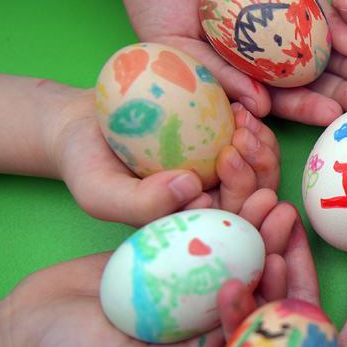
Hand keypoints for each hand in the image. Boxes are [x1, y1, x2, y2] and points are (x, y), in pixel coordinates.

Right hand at [5, 189, 280, 346]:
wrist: (29, 324)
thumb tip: (230, 340)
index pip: (250, 321)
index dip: (268, 292)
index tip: (276, 260)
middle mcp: (206, 316)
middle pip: (248, 278)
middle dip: (269, 247)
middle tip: (282, 213)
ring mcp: (190, 284)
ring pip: (229, 250)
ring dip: (248, 221)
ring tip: (264, 191)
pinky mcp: (171, 255)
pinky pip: (197, 229)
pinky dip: (212, 206)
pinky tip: (228, 179)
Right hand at [49, 88, 278, 225]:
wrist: (84, 126)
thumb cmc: (88, 166)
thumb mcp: (100, 192)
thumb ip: (141, 203)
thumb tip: (193, 190)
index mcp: (192, 230)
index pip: (232, 235)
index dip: (253, 216)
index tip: (251, 184)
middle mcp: (212, 208)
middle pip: (254, 203)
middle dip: (260, 174)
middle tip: (243, 139)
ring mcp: (222, 179)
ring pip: (262, 175)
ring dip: (262, 150)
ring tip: (242, 121)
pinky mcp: (225, 149)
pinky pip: (256, 147)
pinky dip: (256, 130)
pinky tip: (241, 110)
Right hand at [113, 0, 346, 125]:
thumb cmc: (153, 2)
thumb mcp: (173, 47)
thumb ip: (215, 75)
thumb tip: (258, 108)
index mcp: (243, 81)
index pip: (281, 103)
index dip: (307, 110)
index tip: (333, 116)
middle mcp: (269, 59)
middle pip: (313, 81)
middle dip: (342, 89)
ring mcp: (283, 24)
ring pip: (324, 49)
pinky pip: (319, 10)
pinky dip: (337, 22)